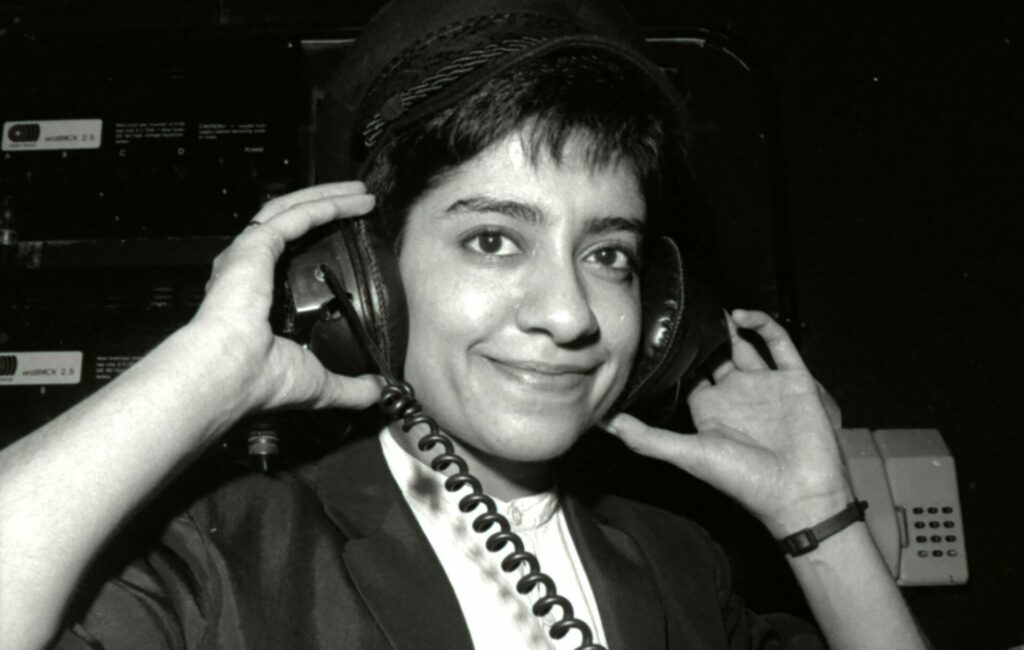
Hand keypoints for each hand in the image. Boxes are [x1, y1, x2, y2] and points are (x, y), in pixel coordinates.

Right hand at [192, 182, 383, 413]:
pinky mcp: (255, 245)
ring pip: (292, 210)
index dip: (320, 240)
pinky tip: (354, 200)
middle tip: (361, 201)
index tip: (352, 236)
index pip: (289, 257)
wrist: (230, 373)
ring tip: (361, 192)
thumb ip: (351, 386)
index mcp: (257, 299)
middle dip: (328, 207)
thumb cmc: (260, 380)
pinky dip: (327, 204)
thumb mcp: (319, 383)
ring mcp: (249, 254)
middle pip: (292, 224)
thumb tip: (379, 390)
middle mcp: (249, 271)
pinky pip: (296, 215)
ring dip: (329, 197)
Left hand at [605, 309, 852, 536]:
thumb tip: (603, 422)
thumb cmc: (742, 479)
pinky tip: (741, 315)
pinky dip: (763, 325)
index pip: (687, 374)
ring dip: (729, 325)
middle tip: (682, 307)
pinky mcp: (794, 379)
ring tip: (710, 304)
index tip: (653, 330)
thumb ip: (646, 438)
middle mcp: (736, 394)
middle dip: (702, 334)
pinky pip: (779, 344)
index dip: (674, 355)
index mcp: (710, 410)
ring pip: (745, 344)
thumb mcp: (687, 454)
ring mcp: (765, 385)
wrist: (800, 493)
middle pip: (715, 355)